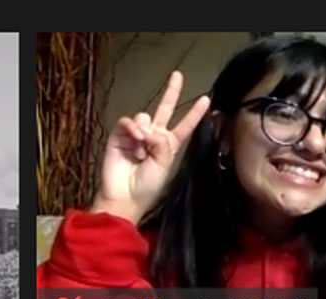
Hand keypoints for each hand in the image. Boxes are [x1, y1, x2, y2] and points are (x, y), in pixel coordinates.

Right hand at [98, 70, 209, 223]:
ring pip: (144, 117)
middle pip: (164, 109)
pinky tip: (135, 140)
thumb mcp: (165, 164)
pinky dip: (132, 128)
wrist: (124, 196)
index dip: (194, 113)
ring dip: (145, 130)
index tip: (206, 99)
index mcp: (168, 145)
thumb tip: (149, 130)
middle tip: (177, 75)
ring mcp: (136, 135)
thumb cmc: (147, 186)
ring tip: (141, 147)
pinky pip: (128, 122)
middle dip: (171, 92)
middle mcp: (153, 137)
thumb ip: (163, 143)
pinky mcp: (120, 136)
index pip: (184, 125)